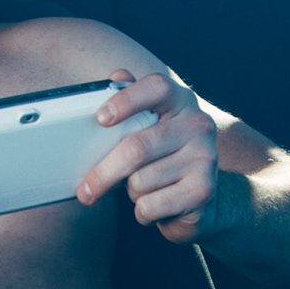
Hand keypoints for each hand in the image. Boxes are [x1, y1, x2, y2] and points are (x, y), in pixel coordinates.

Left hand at [78, 69, 223, 243]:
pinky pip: (151, 205)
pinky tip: (154, 205)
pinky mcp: (202, 191)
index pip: (157, 88)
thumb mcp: (150, 126)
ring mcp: (204, 158)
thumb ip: (132, 102)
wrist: (202, 198)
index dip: (127, 100)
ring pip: (140, 181)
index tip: (101, 118)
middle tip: (85, 190)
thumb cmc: (164, 157)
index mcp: (181, 101)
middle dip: (104, 173)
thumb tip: (117, 76)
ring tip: (142, 190)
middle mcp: (198, 126)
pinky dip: (142, 212)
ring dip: (131, 193)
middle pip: (137, 147)